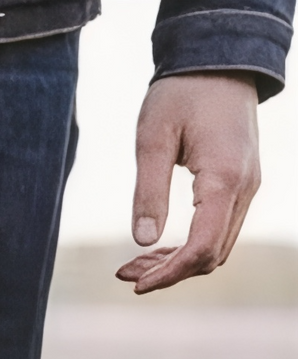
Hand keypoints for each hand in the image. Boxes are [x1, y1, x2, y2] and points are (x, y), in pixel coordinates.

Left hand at [116, 73, 259, 293]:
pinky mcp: (240, 185)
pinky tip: (156, 248)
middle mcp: (244, 188)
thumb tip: (143, 241)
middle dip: (168, 273)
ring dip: (177, 263)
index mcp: (224, 179)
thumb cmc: (182, 94)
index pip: (202, 247)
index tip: (135, 284)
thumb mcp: (152, 139)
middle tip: (123, 272)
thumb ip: (148, 192)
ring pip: (216, 247)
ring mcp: (247, 187)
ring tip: (133, 264)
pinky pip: (218, 230)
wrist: (217, 62)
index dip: (169, 274)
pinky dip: (188, 246)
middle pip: (211, 255)